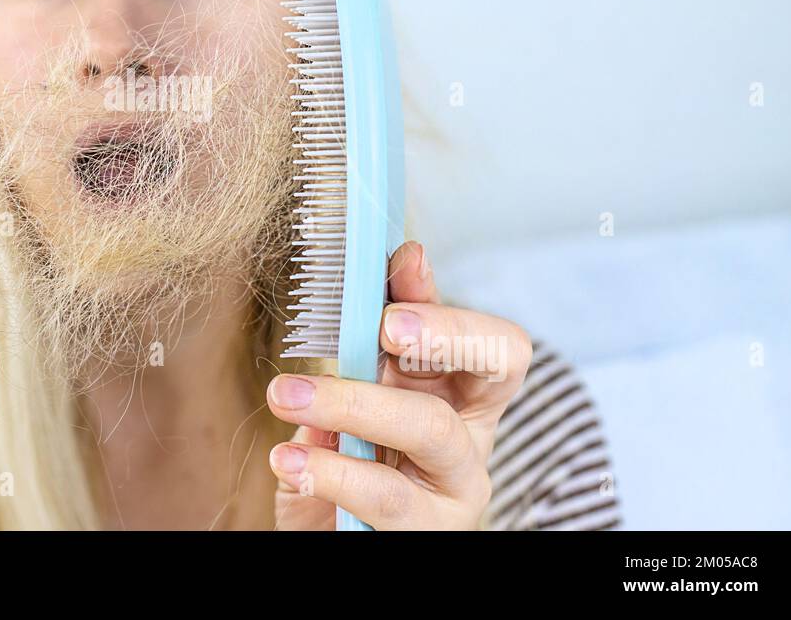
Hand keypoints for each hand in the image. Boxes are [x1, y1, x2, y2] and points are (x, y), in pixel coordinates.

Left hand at [268, 241, 531, 529]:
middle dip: (421, 351)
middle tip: (372, 330)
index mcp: (462, 400)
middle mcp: (468, 450)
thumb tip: (407, 255)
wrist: (322, 527)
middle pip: (476, 384)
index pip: (503, 352)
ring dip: (353, 404)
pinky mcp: (418, 535)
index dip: (459, 326)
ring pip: (429, 437)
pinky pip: (384, 500)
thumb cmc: (350, 450)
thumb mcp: (363, 382)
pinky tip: (288, 457)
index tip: (395, 309)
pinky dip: (327, 471)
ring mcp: (448, 499)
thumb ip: (382, 326)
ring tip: (287, 395)